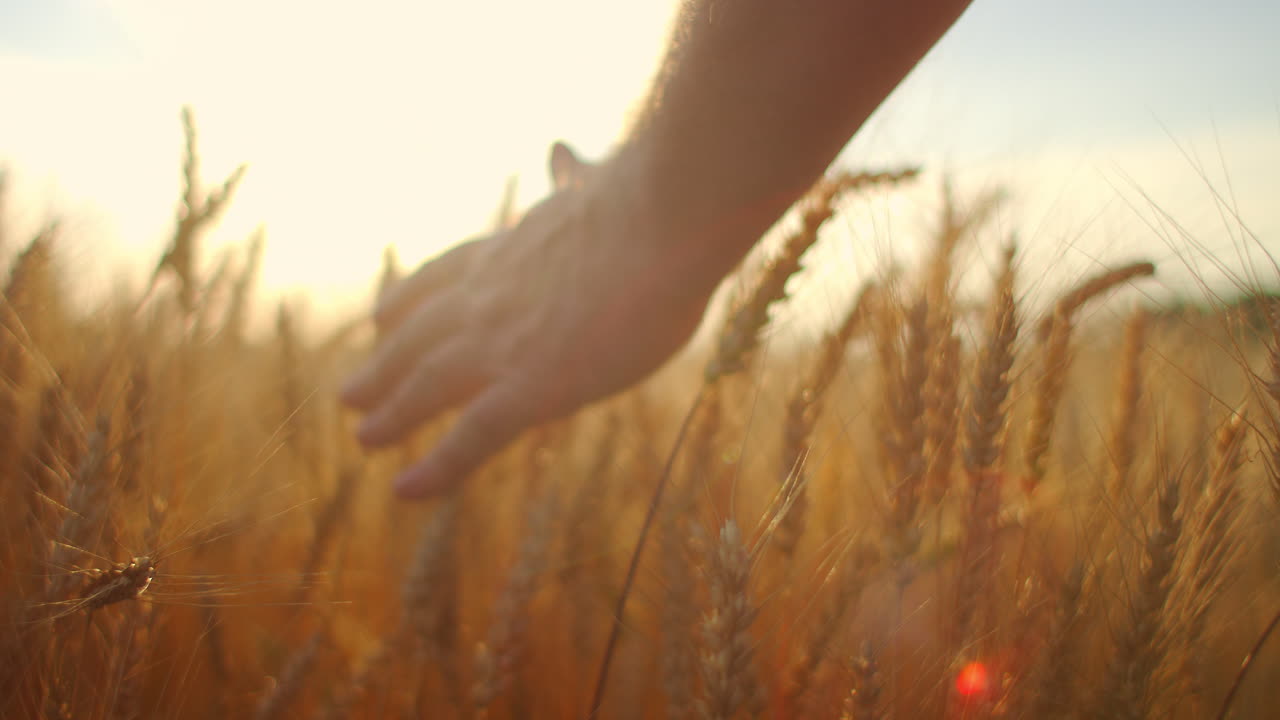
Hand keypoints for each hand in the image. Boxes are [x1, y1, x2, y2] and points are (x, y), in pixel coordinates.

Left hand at [340, 143, 713, 498]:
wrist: (661, 216)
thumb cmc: (651, 200)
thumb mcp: (596, 185)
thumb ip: (572, 182)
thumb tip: (561, 150)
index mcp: (511, 249)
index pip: (446, 276)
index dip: (409, 299)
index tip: (380, 315)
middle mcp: (490, 296)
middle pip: (422, 335)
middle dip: (385, 364)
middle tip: (351, 392)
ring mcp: (505, 343)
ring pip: (428, 385)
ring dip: (393, 413)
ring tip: (364, 436)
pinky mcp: (533, 387)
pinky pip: (473, 436)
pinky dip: (437, 466)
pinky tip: (406, 491)